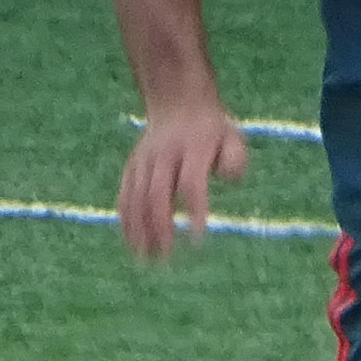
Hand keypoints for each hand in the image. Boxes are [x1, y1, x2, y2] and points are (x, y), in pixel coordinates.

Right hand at [116, 98, 249, 261]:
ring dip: (139, 229)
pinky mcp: (132, 166)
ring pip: (137, 196)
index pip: (191, 183)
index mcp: (193, 148)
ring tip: (146, 258)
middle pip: (158, 194)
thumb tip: (229, 179)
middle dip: (160, 227)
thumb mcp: (232, 137)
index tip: (199, 239)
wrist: (178, 103)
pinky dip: (126, 219)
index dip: (194, 211)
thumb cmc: (212, 131)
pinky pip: (125, 194)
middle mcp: (164, 154)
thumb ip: (235, 159)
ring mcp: (144, 160)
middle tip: (166, 257)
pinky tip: (132, 243)